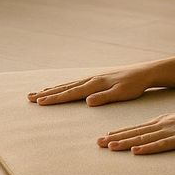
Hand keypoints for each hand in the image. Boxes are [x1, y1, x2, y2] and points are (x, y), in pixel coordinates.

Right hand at [27, 67, 153, 106]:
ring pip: (70, 84)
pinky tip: (62, 88)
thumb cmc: (135, 85)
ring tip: (39, 92)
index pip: (71, 93)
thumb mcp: (122, 93)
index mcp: (96, 84)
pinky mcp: (99, 78)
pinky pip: (77, 83)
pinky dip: (66, 86)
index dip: (55, 98)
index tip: (39, 102)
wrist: (146, 72)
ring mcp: (95, 78)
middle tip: (29, 97)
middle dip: (48, 93)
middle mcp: (92, 79)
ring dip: (54, 88)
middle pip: (66, 87)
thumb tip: (87, 101)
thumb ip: (105, 97)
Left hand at [97, 103, 174, 154]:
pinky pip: (162, 145)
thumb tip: (161, 128)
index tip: (107, 136)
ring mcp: (173, 131)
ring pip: (144, 138)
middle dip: (117, 137)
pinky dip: (148, 148)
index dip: (122, 132)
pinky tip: (136, 151)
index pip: (139, 127)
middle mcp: (165, 124)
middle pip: (137, 132)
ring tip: (111, 147)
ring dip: (126, 143)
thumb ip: (172, 123)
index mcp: (166, 119)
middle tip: (99, 142)